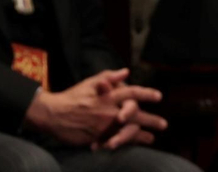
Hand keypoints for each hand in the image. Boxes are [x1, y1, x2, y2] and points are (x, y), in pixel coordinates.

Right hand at [23, 68, 165, 148]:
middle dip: (151, 120)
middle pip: (135, 115)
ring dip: (141, 136)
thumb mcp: (90, 82)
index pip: (132, 93)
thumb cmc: (73, 96)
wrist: (53, 114)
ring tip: (151, 139)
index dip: (147, 94)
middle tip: (164, 125)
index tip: (159, 97)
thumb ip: (109, 77)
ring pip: (127, 131)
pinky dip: (125, 143)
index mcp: (108, 95)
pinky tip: (133, 145)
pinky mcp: (97, 138)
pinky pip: (115, 141)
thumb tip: (126, 72)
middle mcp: (109, 111)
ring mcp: (103, 126)